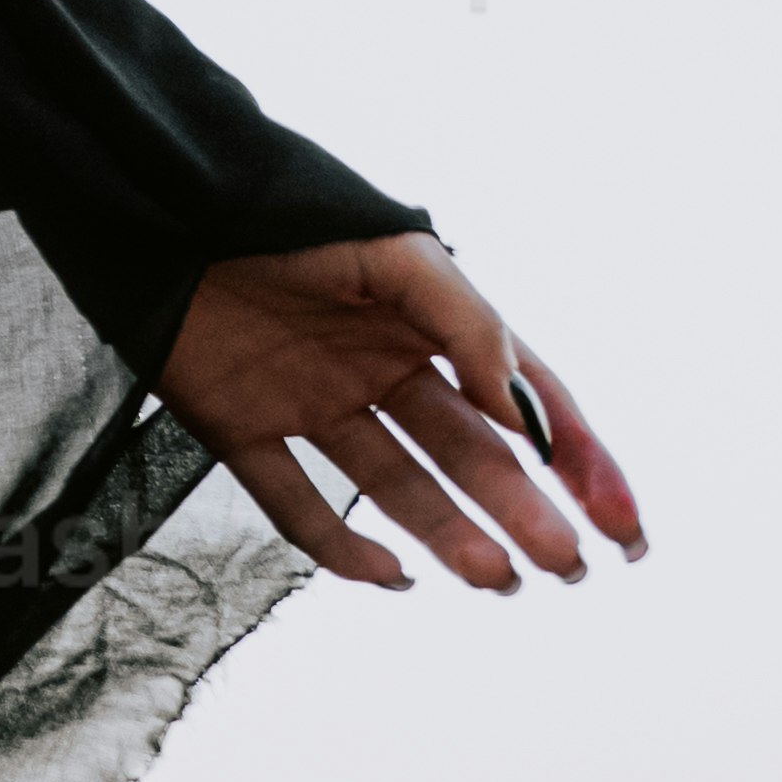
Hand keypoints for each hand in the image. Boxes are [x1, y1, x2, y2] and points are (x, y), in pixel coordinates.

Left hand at [159, 234, 643, 595]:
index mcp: (426, 324)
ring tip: (499, 577)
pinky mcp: (240, 429)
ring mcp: (312, 402)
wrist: (158, 205)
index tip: (622, 525)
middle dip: (524, 511)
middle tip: (567, 566)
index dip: (580, 464)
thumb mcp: (395, 254)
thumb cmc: (286, 215)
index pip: (523, 405)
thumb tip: (527, 416)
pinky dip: (342, 546)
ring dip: (452, 535)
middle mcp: (377, 369)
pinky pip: (296, 504)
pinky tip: (391, 574)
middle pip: (467, 455)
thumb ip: (466, 324)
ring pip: (396, 486)